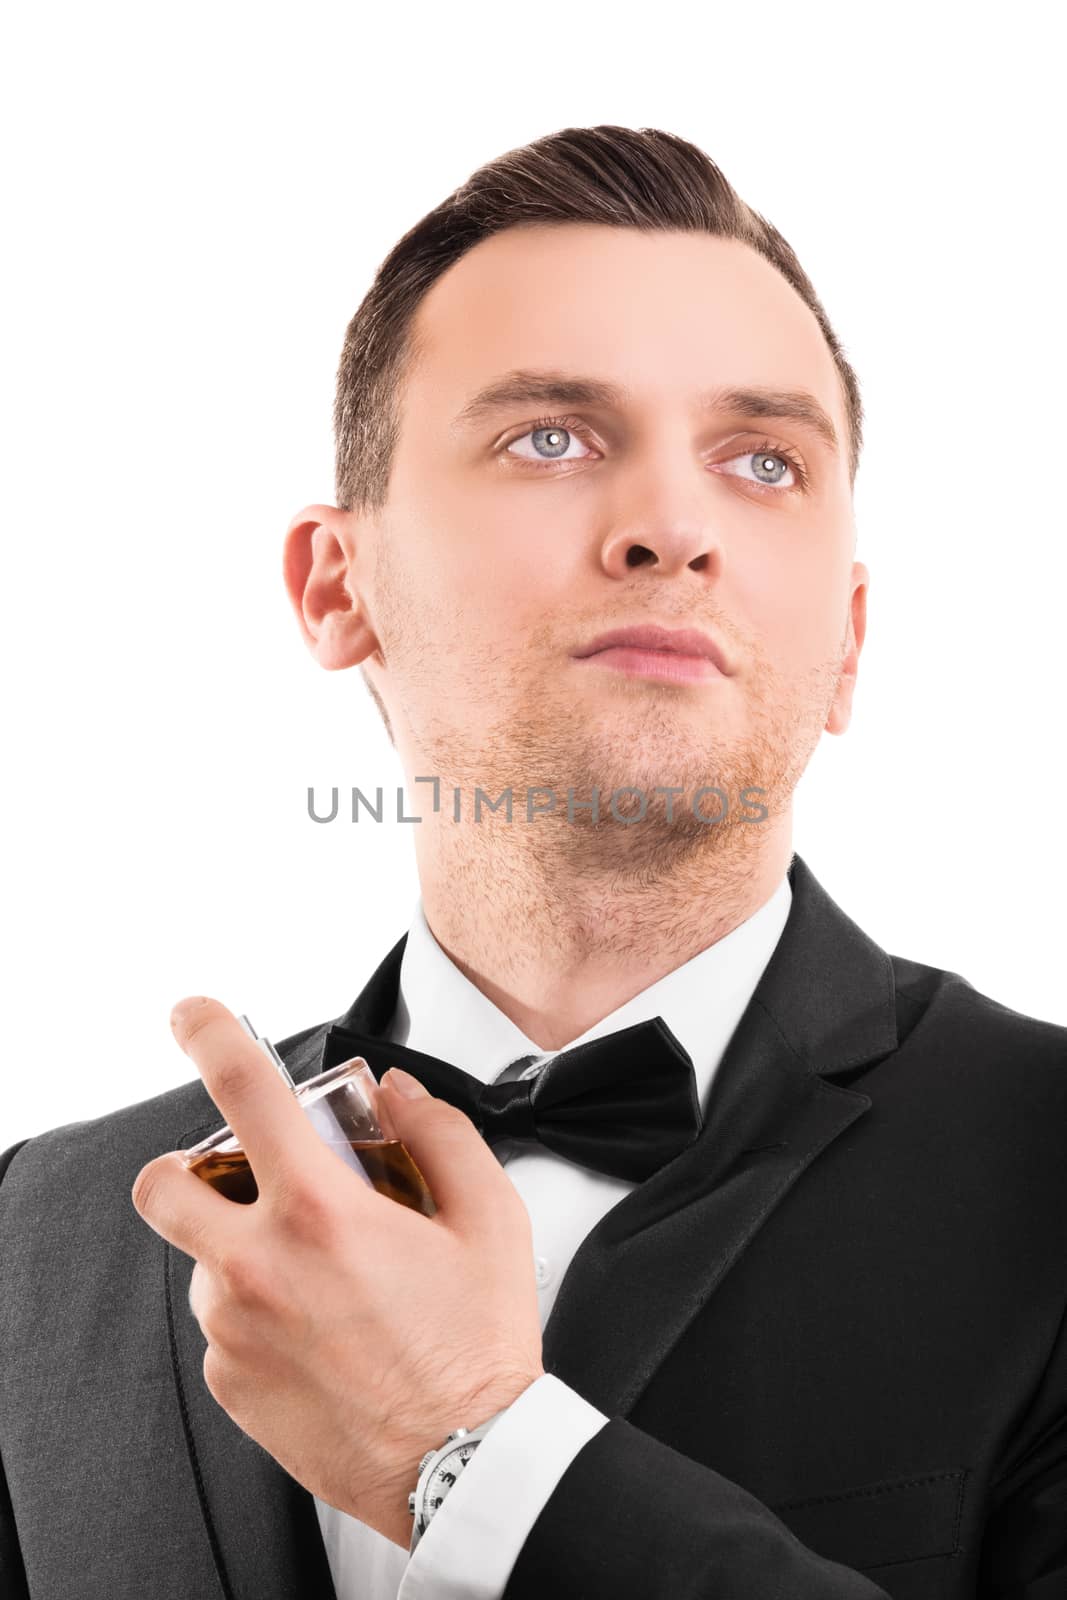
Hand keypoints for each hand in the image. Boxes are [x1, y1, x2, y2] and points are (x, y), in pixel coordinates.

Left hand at [130, 996, 544, 1547]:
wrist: (464, 1468)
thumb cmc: (478, 1349)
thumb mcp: (491, 1219)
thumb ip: (440, 1134)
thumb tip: (397, 1094)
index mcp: (321, 1213)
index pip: (242, 1091)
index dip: (208, 1033)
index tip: (195, 1015)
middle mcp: (259, 1267)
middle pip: (164, 1185)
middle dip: (190, 1167)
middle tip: (248, 1181)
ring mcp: (236, 1331)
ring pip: (205, 1259)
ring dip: (247, 1250)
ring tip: (327, 1282)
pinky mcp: (231, 1385)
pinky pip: (225, 1326)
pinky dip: (260, 1315)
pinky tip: (324, 1333)